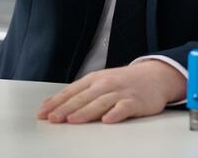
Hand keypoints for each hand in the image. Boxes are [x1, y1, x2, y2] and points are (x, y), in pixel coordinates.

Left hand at [36, 60, 185, 123]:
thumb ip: (78, 93)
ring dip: (85, 112)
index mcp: (94, 79)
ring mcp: (120, 92)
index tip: (43, 113)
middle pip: (83, 98)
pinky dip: (115, 113)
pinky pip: (124, 108)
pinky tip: (107, 120)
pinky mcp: (135, 101)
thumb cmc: (123, 81)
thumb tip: (52, 103)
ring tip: (73, 120)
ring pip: (100, 102)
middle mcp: (105, 84)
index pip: (71, 92)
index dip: (56, 102)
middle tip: (53, 118)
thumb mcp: (99, 82)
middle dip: (66, 108)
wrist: (154, 75)